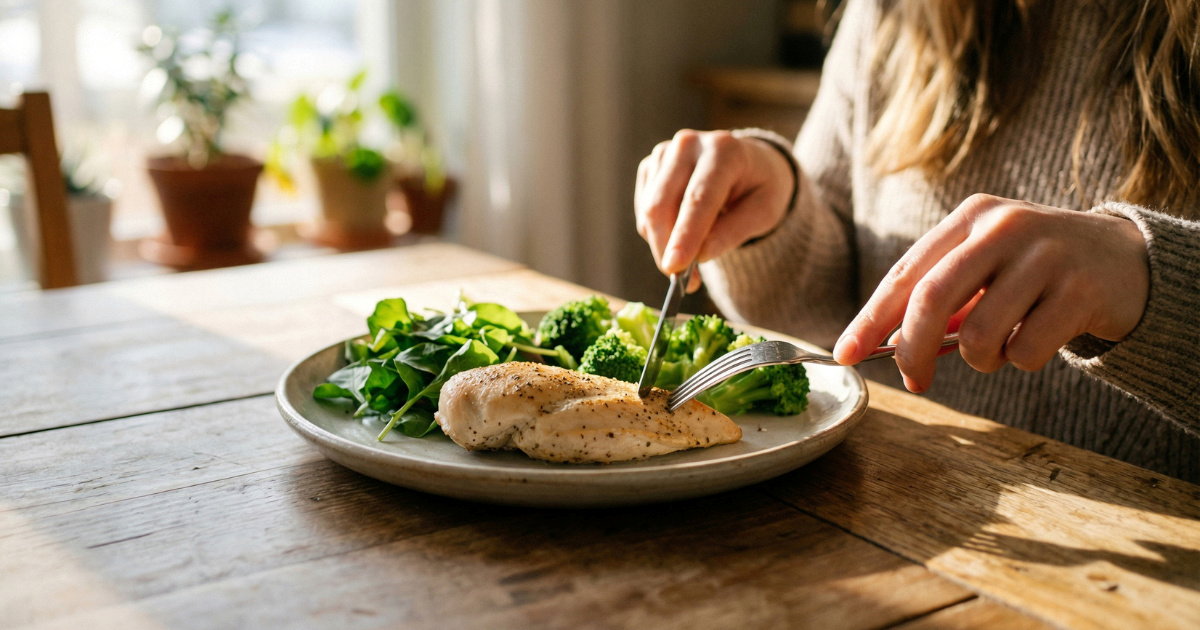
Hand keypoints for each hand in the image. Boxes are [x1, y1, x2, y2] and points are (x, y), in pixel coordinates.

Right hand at [635, 129, 793, 290]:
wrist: (749, 164)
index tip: (675, 269)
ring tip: (691, 261)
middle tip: (684, 282)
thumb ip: (732, 232)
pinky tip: (681, 234)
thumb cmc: (760, 189)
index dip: (684, 235)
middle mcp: (688, 145)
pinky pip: (644, 212)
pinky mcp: (650, 167)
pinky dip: (658, 233)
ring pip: (649, 211)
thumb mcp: (764, 212)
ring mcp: (664, 153)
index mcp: (723, 150)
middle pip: (662, 205)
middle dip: (667, 248)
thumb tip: (700, 256)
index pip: (697, 198)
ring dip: (663, 245)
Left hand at [833, 194, 1149, 392]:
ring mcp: (1046, 255)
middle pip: (931, 299)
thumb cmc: (1034, 269)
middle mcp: (1005, 226)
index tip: (845, 354)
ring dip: (979, 360)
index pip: (906, 273)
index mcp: (971, 216)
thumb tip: (887, 344)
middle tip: (914, 380)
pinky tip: (1037, 341)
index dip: (870, 318)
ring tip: (997, 350)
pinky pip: (1025, 351)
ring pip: (978, 335)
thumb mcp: (986, 267)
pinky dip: (1020, 361)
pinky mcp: (1081, 290)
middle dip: (910, 350)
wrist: (1124, 259)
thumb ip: (941, 298)